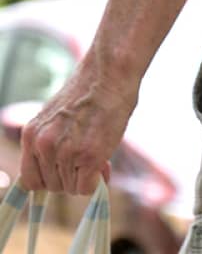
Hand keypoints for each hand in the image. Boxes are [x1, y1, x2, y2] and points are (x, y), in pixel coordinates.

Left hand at [18, 54, 135, 194]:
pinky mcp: (88, 156)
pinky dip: (96, 181)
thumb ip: (57, 144)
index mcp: (31, 134)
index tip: (64, 174)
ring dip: (85, 176)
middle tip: (88, 158)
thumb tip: (70, 172)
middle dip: (71, 176)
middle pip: (51, 186)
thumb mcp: (61, 117)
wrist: (111, 72)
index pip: (30, 179)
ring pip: (71, 188)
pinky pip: (86, 188)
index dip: (49, 178)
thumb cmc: (92, 89)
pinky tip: (104, 162)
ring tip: (98, 151)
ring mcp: (65, 152)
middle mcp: (43, 145)